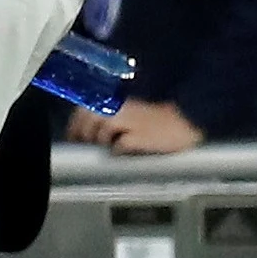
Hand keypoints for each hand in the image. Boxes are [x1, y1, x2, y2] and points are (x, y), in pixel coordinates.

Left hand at [70, 99, 204, 154]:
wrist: (184, 122)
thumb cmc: (155, 121)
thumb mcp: (129, 114)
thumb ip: (108, 118)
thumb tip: (85, 132)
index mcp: (116, 103)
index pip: (85, 109)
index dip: (75, 125)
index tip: (72, 138)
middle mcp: (122, 110)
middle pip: (90, 117)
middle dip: (83, 133)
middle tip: (84, 146)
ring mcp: (132, 123)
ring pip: (103, 127)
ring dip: (99, 140)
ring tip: (103, 149)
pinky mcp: (143, 137)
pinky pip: (122, 143)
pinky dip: (117, 149)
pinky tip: (119, 153)